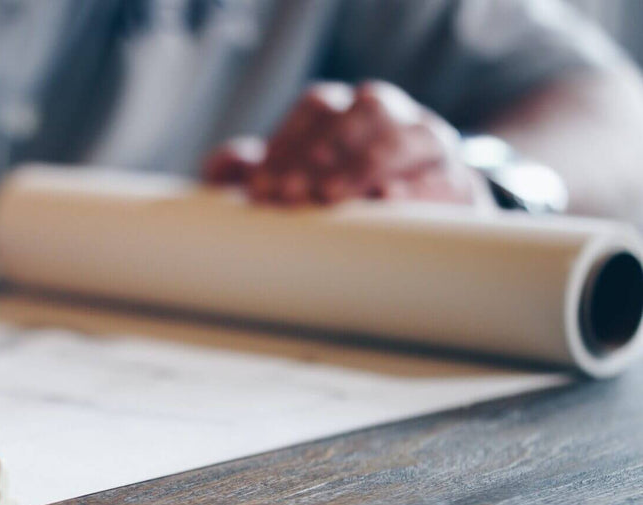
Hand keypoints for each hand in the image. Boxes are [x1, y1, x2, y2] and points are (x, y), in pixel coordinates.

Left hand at [203, 80, 492, 207]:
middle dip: (324, 151)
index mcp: (347, 109)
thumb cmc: (336, 194)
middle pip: (363, 112)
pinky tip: (388, 200)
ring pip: (407, 136)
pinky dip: (416, 188)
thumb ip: (253, 171)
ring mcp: (429, 142)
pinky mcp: (458, 180)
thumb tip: (226, 165)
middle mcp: (391, 115)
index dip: (287, 143)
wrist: (415, 214)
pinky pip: (443, 177)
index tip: (261, 188)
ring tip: (331, 196)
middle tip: (290, 193)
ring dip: (365, 164)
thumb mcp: (291, 181)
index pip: (317, 108)